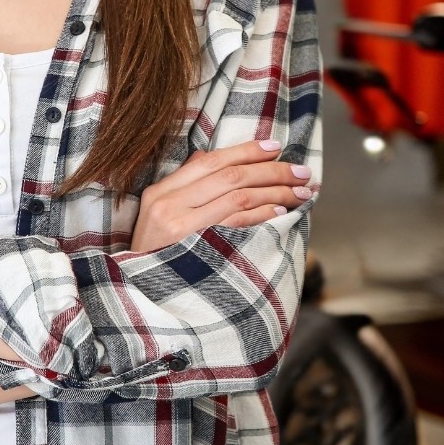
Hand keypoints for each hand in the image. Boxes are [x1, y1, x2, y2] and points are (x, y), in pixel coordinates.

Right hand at [128, 138, 313, 254]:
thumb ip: (183, 185)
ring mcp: (183, 228)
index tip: (276, 147)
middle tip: (302, 172)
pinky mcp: (200, 251)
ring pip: (239, 197)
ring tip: (301, 192)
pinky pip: (239, 225)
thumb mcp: (158, 216)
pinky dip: (263, 215)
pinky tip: (282, 212)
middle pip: (230, 177)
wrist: (141, 297)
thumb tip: (206, 155)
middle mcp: (169, 205)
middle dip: (271, 171)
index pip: (209, 161)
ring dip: (275, 192)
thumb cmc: (155, 255)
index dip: (246, 151)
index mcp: (160, 192)